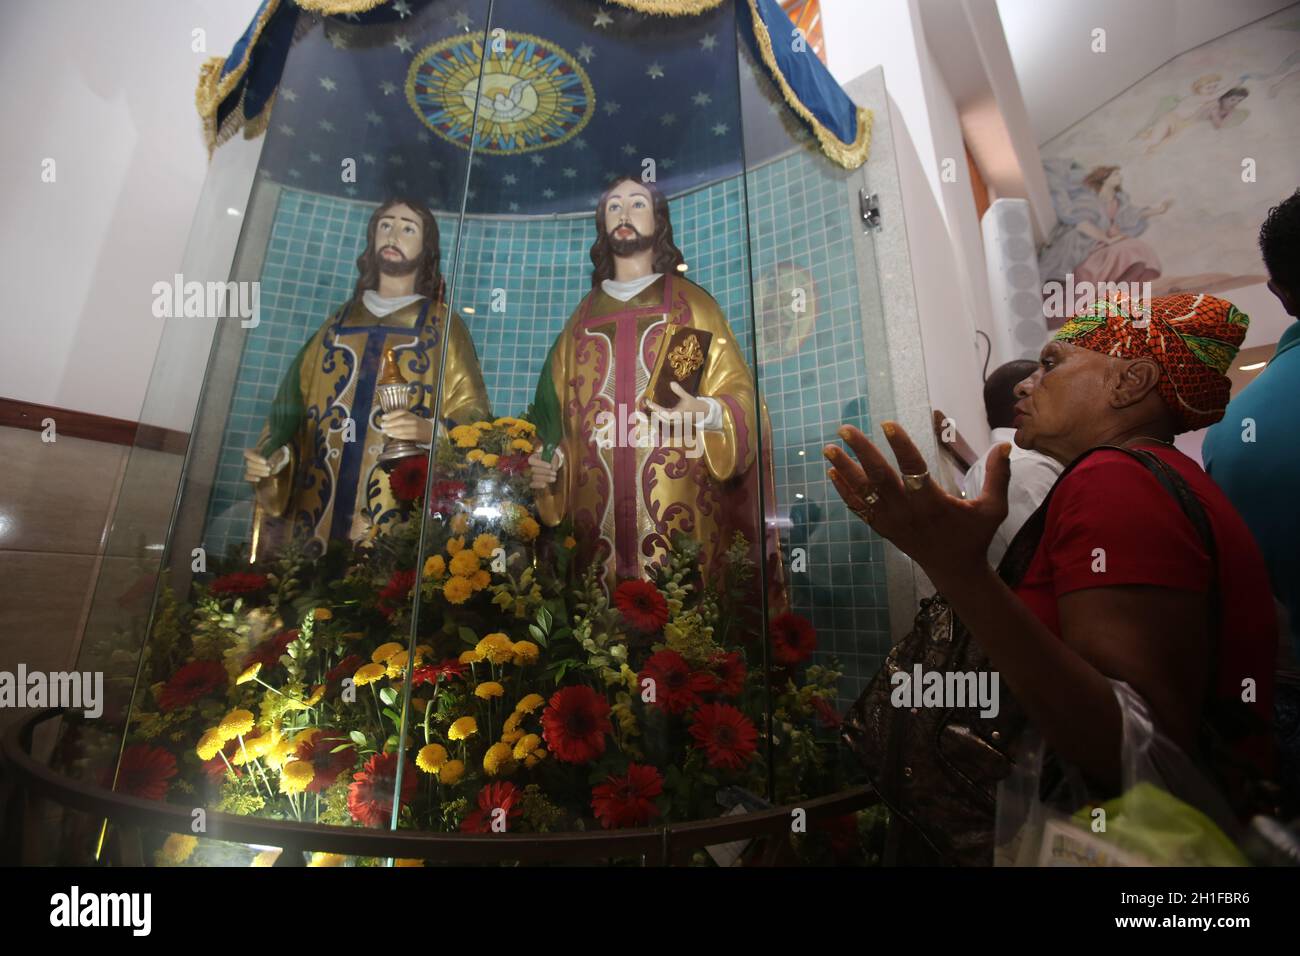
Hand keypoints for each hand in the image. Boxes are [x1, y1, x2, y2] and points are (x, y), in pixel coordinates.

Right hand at [243, 447, 286, 481]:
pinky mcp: (250, 475)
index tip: (265, 462)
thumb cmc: (280, 456)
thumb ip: (282, 452)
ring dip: (258, 472)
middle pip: (249, 463)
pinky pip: (246, 477)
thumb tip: (279, 454)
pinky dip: (251, 478)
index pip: (248, 453)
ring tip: (268, 473)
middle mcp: (249, 459)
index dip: (255, 458)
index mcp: (254, 451)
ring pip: (249, 470)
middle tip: (269, 469)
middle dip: (259, 467)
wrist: (278, 464)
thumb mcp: (282, 453)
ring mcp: (249, 467)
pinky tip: (259, 479)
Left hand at [379, 410, 433, 443]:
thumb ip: (402, 417)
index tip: (383, 417)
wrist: (432, 431)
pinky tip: (390, 435)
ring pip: (402, 429)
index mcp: (412, 414)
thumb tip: (386, 418)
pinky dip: (396, 435)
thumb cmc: (419, 425)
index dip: (391, 414)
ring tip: (384, 431)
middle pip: (400, 420)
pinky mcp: (416, 436)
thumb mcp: (412, 418)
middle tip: (382, 425)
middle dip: (390, 423)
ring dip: (391, 430)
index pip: (401, 412)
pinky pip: (404, 436)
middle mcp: (414, 420)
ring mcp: (415, 428)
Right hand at [528, 451, 559, 489]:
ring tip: (554, 478)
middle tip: (555, 473)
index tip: (550, 466)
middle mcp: (529, 466)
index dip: (541, 464)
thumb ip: (552, 461)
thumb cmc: (549, 460)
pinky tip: (545, 484)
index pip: (533, 461)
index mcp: (532, 458)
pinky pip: (532, 484)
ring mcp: (529, 474)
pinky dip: (538, 485)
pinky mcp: (531, 482)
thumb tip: (553, 468)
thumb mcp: (551, 458)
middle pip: (533, 470)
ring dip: (545, 478)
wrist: (549, 466)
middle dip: (545, 472)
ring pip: (534, 477)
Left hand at [644, 382, 709, 423]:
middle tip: (647, 403)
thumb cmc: (694, 405)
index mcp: (676, 415)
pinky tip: (655, 408)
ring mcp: (673, 420)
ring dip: (655, 413)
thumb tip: (671, 383)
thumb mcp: (687, 397)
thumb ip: (679, 391)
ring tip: (650, 405)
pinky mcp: (674, 420)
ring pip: (661, 419)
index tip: (648, 402)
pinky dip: (659, 414)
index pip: (662, 413)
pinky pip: (664, 418)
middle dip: (653, 411)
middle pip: (659, 418)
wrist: (702, 413)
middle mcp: (673, 419)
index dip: (654, 408)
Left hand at [822, 422, 1010, 576]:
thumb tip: (1005, 445)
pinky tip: (832, 473)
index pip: (914, 470)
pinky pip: (859, 509)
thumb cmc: (974, 536)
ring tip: (828, 448)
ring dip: (844, 469)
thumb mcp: (993, 509)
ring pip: (863, 492)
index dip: (901, 447)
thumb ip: (998, 477)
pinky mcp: (883, 528)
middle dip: (861, 452)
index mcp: (933, 503)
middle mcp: (908, 511)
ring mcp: (892, 521)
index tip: (887, 424)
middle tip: (845, 430)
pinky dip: (844, 491)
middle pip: (879, 478)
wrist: (954, 570)